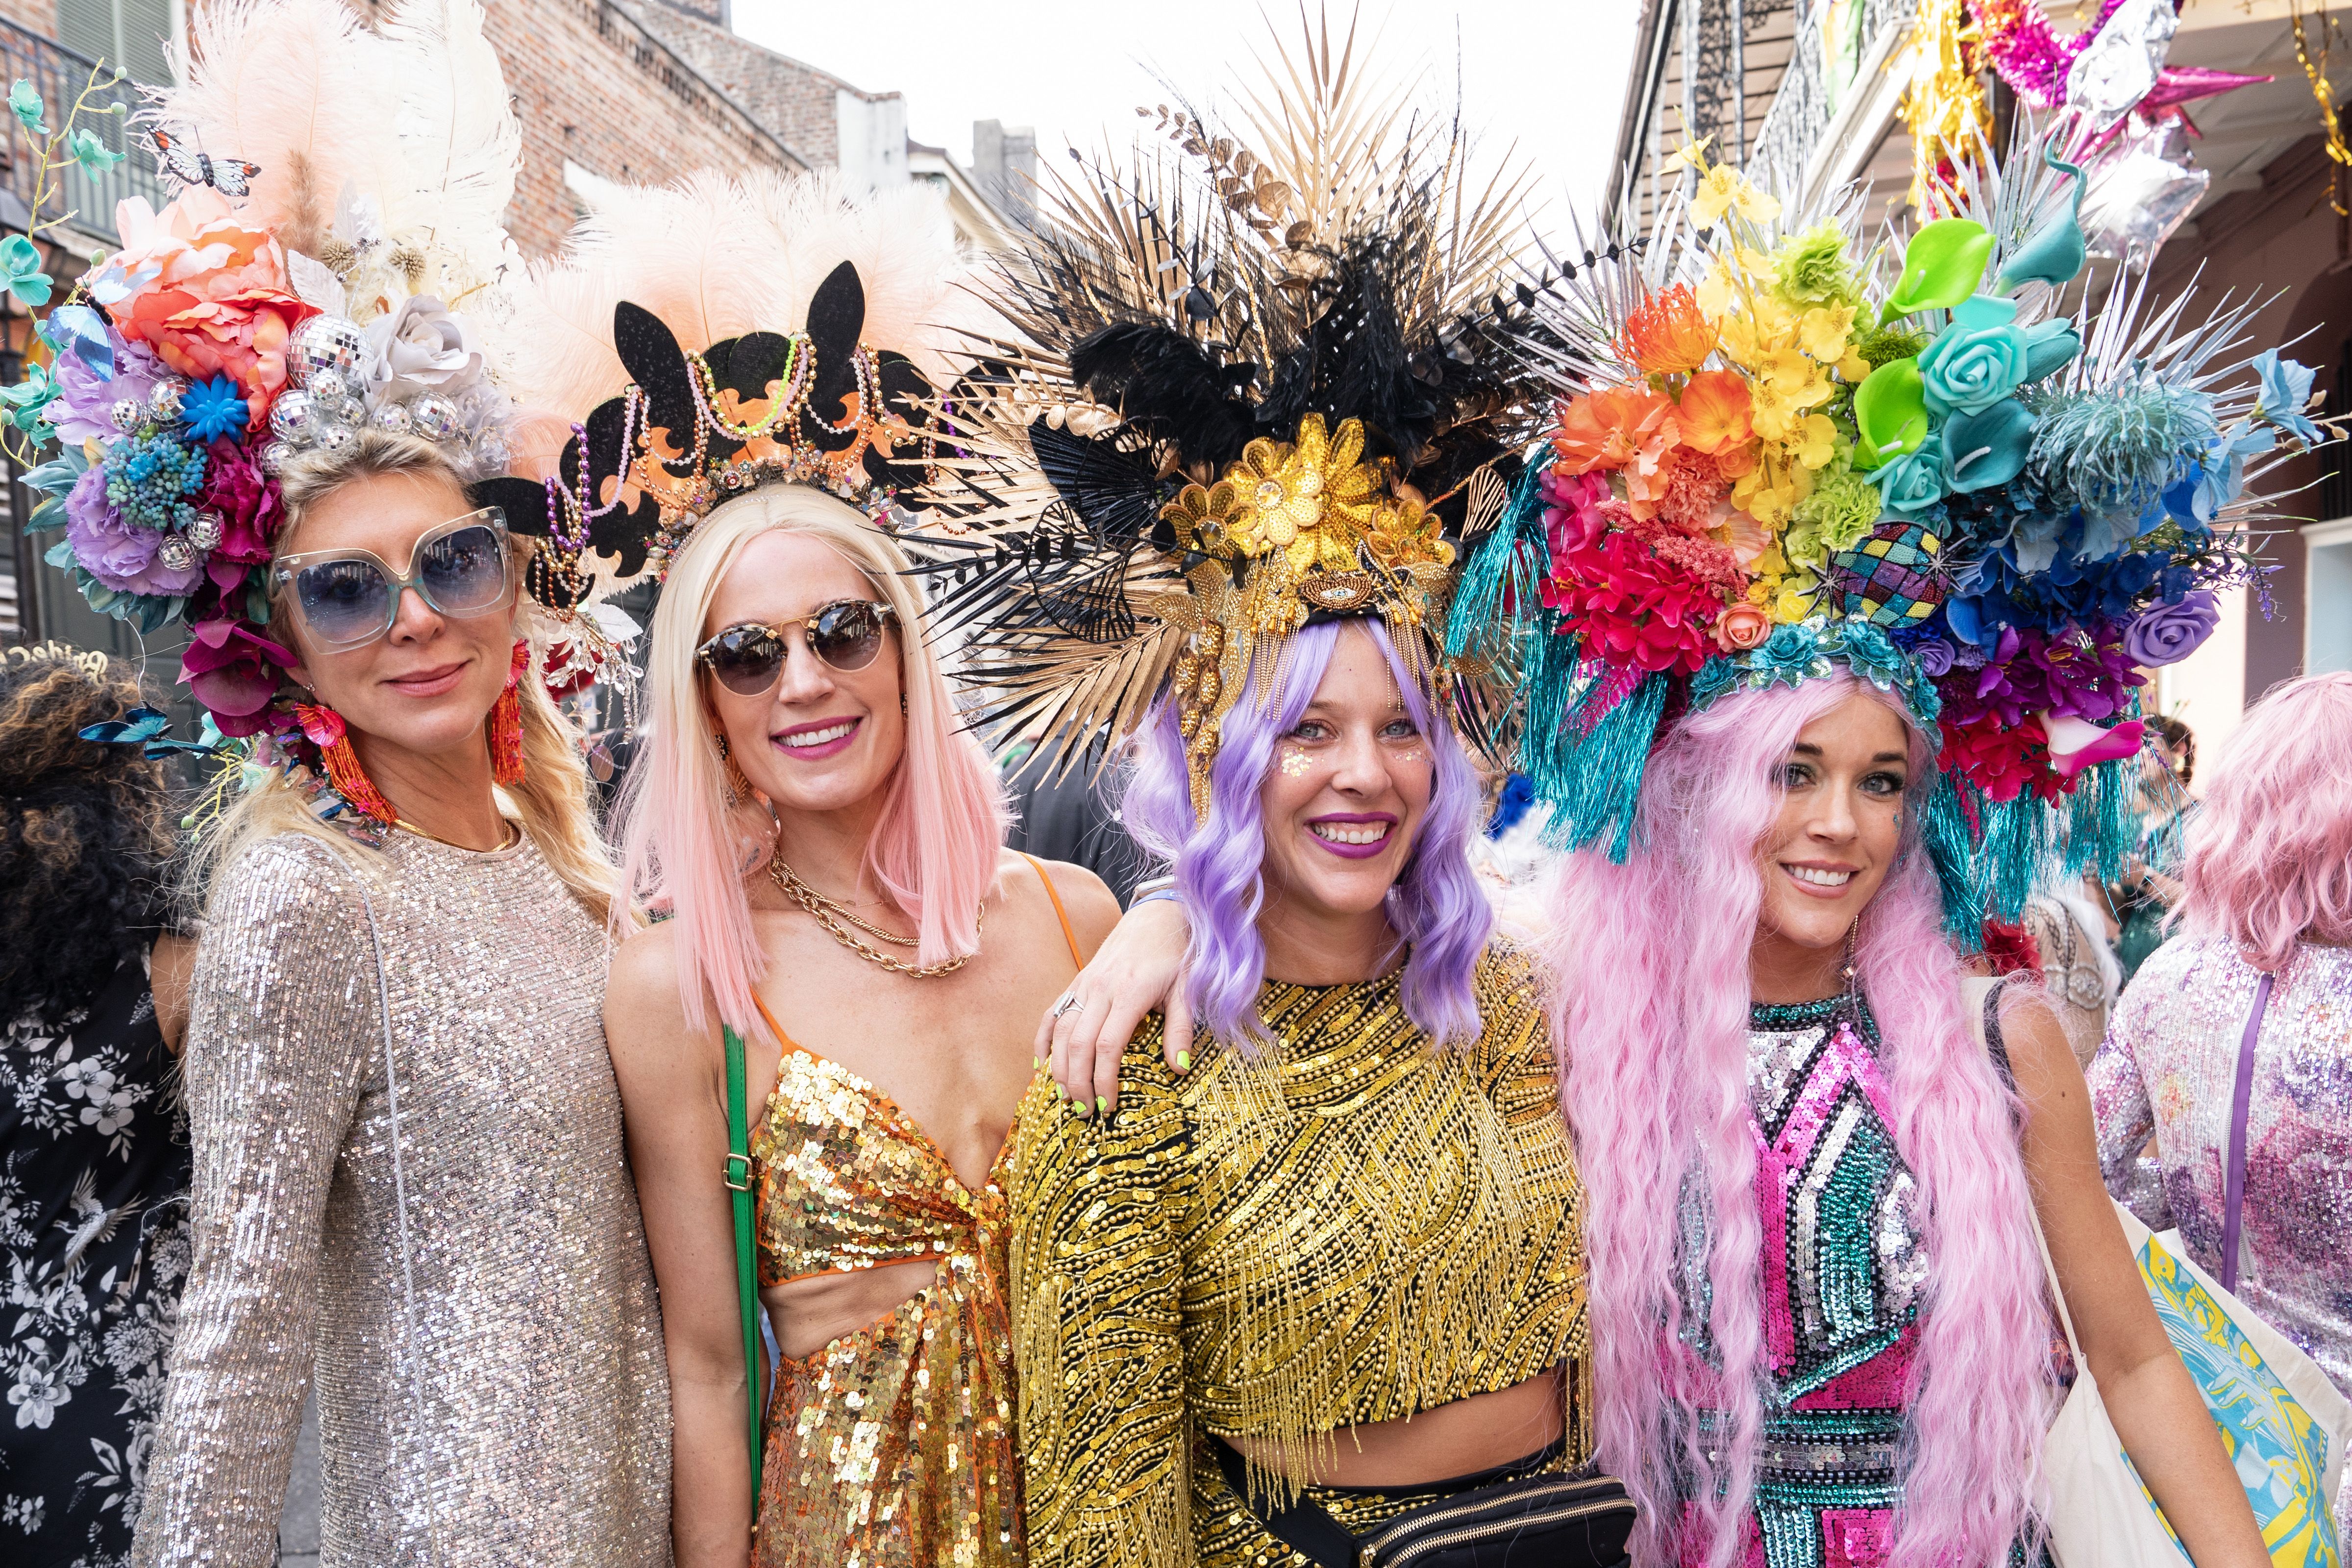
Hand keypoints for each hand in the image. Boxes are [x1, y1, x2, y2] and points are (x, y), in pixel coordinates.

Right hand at [1036, 897, 1192, 1113]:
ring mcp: (1084, 985)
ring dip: (1060, 1068)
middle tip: (1085, 1113)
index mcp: (1129, 993)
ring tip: (1066, 1098)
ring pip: (1061, 1032)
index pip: (1107, 1045)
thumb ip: (1180, 1028)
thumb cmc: (1177, 956)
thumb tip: (1179, 1068)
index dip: (1104, 1079)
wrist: (1157, 917)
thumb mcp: (1187, 990)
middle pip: (1079, 1044)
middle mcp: (1100, 989)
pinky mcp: (1077, 982)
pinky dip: (1044, 1040)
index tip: (1108, 1106)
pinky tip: (1041, 1065)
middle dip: (1078, 1083)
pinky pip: (1052, 1013)